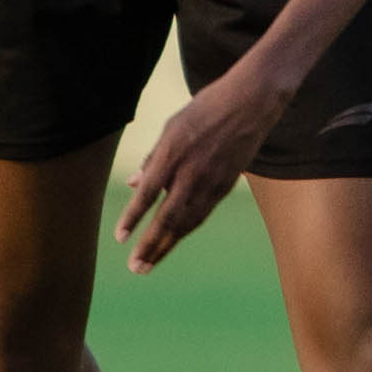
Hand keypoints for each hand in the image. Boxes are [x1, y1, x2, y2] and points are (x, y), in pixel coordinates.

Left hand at [116, 64, 289, 271]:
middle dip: (149, 246)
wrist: (251, 103)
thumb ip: (152, 158)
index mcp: (173, 153)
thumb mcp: (172, 127)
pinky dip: (185, 230)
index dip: (133, 218)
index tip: (120, 238)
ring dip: (166, 246)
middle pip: (167, 218)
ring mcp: (212, 182)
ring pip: (187, 223)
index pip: (148, 194)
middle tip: (135, 268)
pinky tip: (173, 241)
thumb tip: (134, 184)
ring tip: (149, 264)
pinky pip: (202, 214)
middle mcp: (192, 172)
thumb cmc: (206, 109)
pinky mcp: (226, 186)